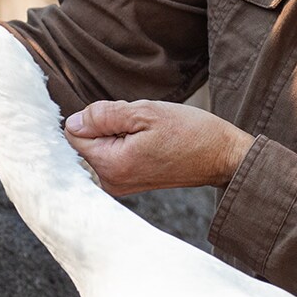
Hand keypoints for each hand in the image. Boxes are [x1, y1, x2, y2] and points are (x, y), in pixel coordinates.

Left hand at [64, 100, 254, 195]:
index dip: (94, 117)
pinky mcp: (131, 182)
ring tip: (149, 135)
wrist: (223, 157)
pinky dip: (127, 142)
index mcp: (111, 165)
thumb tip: (72, 122)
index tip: (122, 117)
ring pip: (102, 145)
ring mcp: (121, 184)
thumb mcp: (145, 112)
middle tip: (141, 126)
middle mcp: (111, 181)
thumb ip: (103, 115)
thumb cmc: (190, 132)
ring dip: (119, 132)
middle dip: (107, 125)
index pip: (73, 135)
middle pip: (87, 141)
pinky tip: (151, 142)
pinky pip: (115, 153)